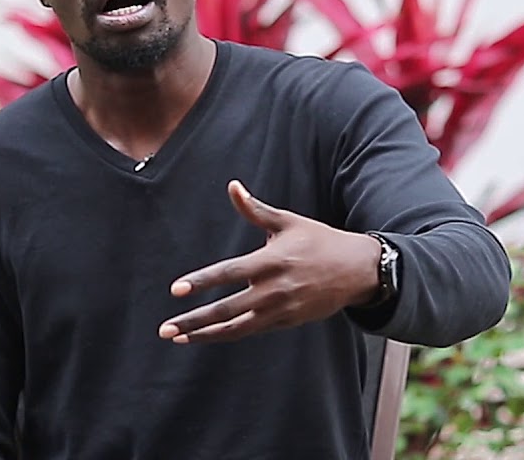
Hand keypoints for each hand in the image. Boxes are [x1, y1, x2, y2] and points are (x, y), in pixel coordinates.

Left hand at [157, 180, 381, 344]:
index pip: (228, 274)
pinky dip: (228, 334)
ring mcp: (280, 310)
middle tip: (166, 329)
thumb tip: (232, 186)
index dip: (201, 282)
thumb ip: (255, 209)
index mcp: (270, 261)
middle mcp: (273, 290)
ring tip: (179, 338)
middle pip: (226, 309)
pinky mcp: (287, 322)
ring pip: (236, 328)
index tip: (176, 290)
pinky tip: (207, 335)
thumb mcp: (288, 222)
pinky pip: (251, 331)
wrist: (357, 270)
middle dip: (194, 321)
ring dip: (205, 334)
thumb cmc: (319, 241)